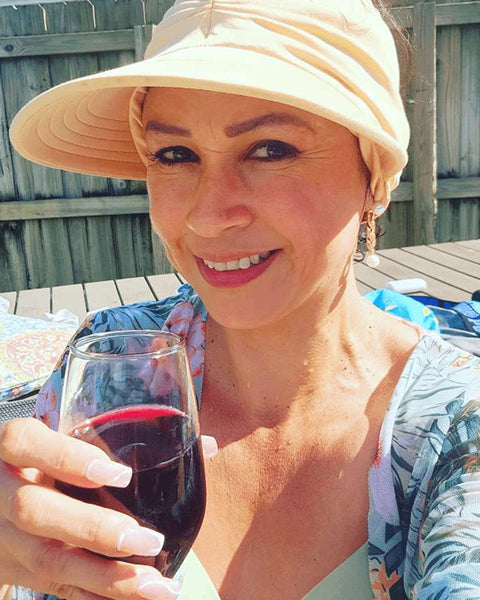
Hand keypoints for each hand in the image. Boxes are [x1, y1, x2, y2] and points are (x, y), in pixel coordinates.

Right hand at [0, 418, 216, 599]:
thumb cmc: (46, 459)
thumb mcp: (65, 439)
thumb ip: (123, 436)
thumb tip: (206, 446)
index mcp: (13, 448)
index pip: (25, 442)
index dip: (70, 458)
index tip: (120, 474)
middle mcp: (3, 491)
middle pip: (34, 510)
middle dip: (93, 528)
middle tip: (147, 540)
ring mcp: (6, 535)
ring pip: (45, 560)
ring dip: (104, 577)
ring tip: (155, 584)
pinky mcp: (17, 569)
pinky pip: (54, 588)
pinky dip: (96, 597)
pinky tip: (138, 599)